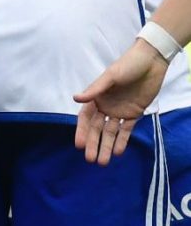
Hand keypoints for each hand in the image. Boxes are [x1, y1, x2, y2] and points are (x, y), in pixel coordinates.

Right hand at [73, 39, 167, 164]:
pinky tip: (118, 152)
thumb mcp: (110, 77)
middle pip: (98, 128)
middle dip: (94, 143)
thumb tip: (75, 99)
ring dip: (107, 146)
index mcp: (97, 96)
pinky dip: (122, 141)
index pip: (86, 117)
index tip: (79, 145)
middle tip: (91, 160)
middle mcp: (106, 106)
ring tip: (104, 162)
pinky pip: (127, 130)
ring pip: (111, 132)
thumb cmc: (127, 66)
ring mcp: (120, 111)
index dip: (82, 131)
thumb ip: (94, 90)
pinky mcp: (134, 114)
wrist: (150, 63)